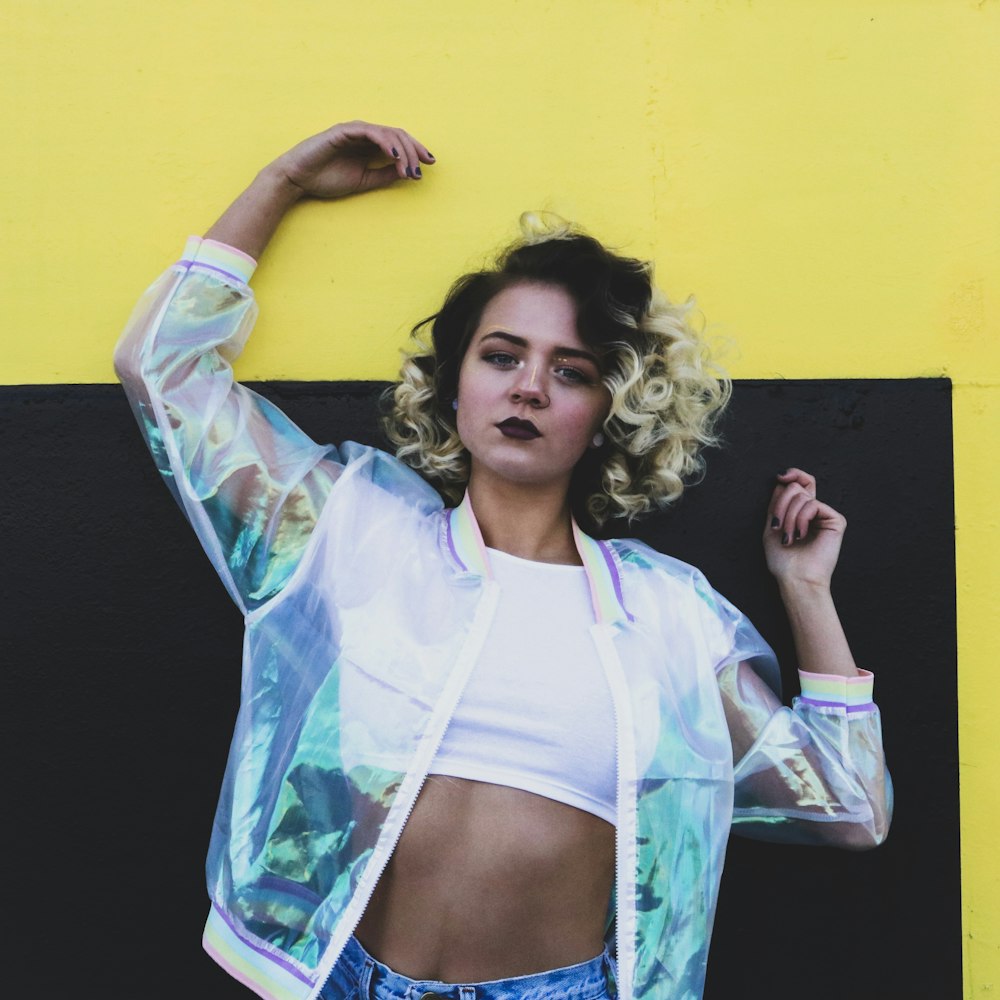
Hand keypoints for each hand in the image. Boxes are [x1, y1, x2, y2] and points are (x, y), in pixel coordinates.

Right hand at [270, 120, 434, 199]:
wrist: (298, 180)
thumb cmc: (326, 179)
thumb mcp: (363, 181)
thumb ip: (384, 175)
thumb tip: (407, 173)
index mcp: (369, 145)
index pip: (398, 143)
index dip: (415, 151)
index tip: (429, 165)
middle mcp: (364, 135)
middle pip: (398, 135)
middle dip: (414, 151)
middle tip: (422, 169)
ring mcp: (355, 131)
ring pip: (388, 134)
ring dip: (402, 152)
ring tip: (409, 170)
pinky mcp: (344, 131)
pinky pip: (370, 132)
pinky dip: (385, 143)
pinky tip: (394, 156)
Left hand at [762, 468, 845, 589]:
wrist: (795, 578)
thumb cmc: (782, 559)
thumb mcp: (772, 525)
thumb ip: (777, 502)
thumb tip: (784, 480)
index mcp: (800, 511)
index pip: (799, 483)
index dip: (792, 474)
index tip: (780, 476)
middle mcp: (814, 511)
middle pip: (797, 487)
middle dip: (781, 505)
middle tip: (778, 526)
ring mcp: (825, 515)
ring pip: (802, 496)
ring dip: (788, 517)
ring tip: (788, 537)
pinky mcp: (836, 520)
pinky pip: (813, 504)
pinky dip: (801, 519)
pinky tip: (801, 535)